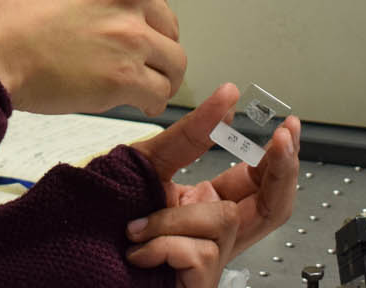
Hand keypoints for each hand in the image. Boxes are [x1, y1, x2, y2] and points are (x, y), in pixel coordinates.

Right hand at [0, 0, 183, 115]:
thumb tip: (108, 7)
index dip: (140, 14)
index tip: (128, 29)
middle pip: (166, 22)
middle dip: (150, 42)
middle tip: (131, 59)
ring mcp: (130, 31)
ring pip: (172, 59)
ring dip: (157, 73)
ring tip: (142, 84)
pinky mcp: (125, 74)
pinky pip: (159, 92)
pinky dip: (150, 100)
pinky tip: (137, 102)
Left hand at [125, 83, 301, 287]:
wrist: (78, 255)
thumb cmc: (107, 216)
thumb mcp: (147, 164)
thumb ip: (187, 135)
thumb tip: (226, 97)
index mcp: (208, 203)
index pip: (261, 182)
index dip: (280, 158)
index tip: (286, 127)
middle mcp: (215, 232)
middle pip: (274, 207)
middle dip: (282, 172)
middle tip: (280, 140)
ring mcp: (212, 260)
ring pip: (226, 221)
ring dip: (176, 217)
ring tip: (137, 226)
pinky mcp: (199, 281)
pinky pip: (199, 252)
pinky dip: (163, 245)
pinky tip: (138, 252)